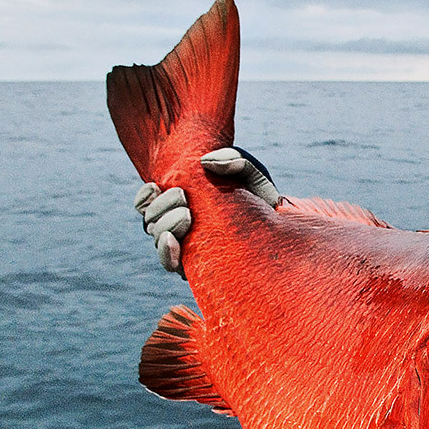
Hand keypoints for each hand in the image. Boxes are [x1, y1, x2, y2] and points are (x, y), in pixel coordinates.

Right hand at [132, 147, 278, 275]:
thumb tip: (206, 162)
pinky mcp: (199, 268)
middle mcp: (181, 228)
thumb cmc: (262, 199)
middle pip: (151, 221)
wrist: (284, 229)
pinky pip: (172, 264)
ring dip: (164, 226)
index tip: (155, 186)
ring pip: (158, 241)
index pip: (149, 203)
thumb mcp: (251, 174)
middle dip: (161, 208)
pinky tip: (174, 242)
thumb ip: (233, 159)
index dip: (145, 197)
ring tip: (187, 215)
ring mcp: (189, 249)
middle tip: (183, 198)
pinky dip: (167, 253)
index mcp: (183, 204)